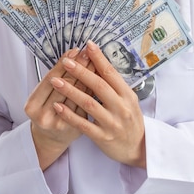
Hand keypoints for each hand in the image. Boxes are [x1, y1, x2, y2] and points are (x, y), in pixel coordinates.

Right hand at [25, 48, 93, 169]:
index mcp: (32, 106)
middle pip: (65, 86)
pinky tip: (100, 80)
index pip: (50, 79)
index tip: (74, 50)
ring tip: (96, 62)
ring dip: (89, 76)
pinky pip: (87, 105)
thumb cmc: (48, 111)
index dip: (63, 63)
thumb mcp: (43, 96)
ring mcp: (61, 125)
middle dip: (78, 67)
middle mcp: (45, 116)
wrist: (51, 139)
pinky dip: (93, 91)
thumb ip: (56, 78)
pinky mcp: (76, 130)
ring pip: (78, 96)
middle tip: (88, 52)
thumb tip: (74, 53)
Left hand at [51, 41, 146, 168]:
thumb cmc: (131, 120)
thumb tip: (100, 62)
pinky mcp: (103, 137)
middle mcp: (121, 107)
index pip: (111, 73)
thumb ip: (115, 85)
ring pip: (89, 104)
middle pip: (99, 86)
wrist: (138, 148)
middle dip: (81, 72)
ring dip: (70, 91)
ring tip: (55, 81)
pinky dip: (69, 115)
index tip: (88, 45)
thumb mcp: (129, 100)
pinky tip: (57, 106)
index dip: (99, 59)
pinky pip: (83, 124)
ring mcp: (112, 123)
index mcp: (127, 94)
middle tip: (66, 61)